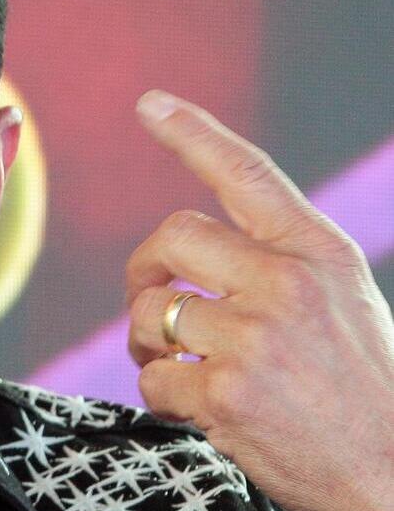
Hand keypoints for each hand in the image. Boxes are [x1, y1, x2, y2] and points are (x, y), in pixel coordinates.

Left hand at [125, 90, 393, 510]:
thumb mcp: (342, 302)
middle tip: (149, 302)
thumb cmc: (364, 390)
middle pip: (173, 236)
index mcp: (319, 253)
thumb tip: (196, 253)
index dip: (193, 133)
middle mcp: (287, 284)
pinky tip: (192, 407)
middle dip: (145, 269)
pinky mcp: (225, 394)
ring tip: (174, 364)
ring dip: (147, 340)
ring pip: (151, 310)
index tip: (150, 104)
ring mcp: (255, 338)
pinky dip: (160, 394)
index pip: (247, 174)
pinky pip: (153, 377)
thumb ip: (280, 266)